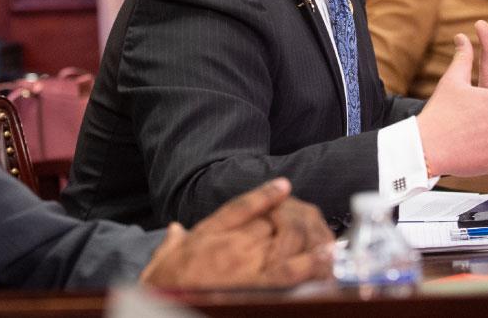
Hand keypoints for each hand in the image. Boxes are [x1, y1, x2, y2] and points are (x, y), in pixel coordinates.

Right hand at [139, 178, 333, 288]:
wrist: (160, 303)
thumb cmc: (165, 285)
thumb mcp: (163, 259)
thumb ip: (173, 242)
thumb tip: (176, 230)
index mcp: (208, 235)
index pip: (239, 208)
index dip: (263, 196)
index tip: (283, 185)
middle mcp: (229, 245)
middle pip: (271, 223)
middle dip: (293, 224)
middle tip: (312, 229)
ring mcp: (243, 265)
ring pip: (284, 243)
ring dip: (308, 241)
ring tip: (327, 244)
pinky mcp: (253, 286)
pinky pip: (285, 272)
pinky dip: (307, 263)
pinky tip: (323, 259)